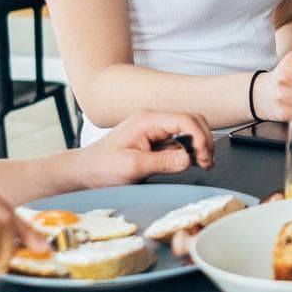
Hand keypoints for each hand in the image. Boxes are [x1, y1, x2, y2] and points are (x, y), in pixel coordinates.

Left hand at [75, 109, 214, 185]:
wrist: (85, 171)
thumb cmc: (102, 167)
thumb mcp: (132, 167)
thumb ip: (162, 163)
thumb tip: (189, 159)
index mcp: (148, 120)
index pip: (186, 120)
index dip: (200, 138)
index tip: (203, 159)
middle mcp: (153, 120)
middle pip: (193, 121)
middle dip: (204, 141)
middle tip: (206, 164)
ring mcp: (155, 129)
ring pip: (189, 131)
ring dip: (199, 147)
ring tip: (202, 165)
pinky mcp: (156, 140)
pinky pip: (181, 141)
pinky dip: (190, 151)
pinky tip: (192, 164)